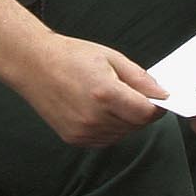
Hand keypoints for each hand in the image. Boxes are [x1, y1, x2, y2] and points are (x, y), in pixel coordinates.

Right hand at [15, 32, 164, 146]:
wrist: (33, 65)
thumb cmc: (71, 56)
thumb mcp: (111, 57)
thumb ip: (140, 78)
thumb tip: (162, 94)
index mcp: (105, 93)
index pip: (147, 113)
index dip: (157, 106)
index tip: (157, 98)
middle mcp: (94, 117)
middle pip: (136, 125)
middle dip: (140, 111)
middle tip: (128, 91)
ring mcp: (83, 131)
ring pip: (122, 134)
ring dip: (125, 120)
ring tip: (108, 98)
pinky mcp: (74, 139)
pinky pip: (105, 139)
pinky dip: (109, 127)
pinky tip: (97, 109)